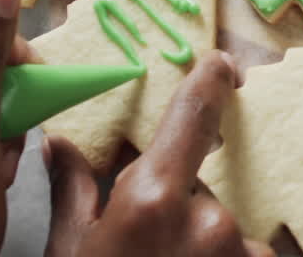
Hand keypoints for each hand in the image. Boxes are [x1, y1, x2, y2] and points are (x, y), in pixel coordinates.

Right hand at [43, 51, 272, 256]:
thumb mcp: (71, 249)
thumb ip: (74, 191)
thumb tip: (60, 145)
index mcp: (153, 201)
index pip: (192, 117)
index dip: (208, 84)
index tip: (222, 64)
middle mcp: (208, 221)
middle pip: (198, 185)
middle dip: (177, 202)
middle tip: (150, 239)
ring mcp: (239, 250)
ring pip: (219, 222)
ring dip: (197, 237)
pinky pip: (242, 251)